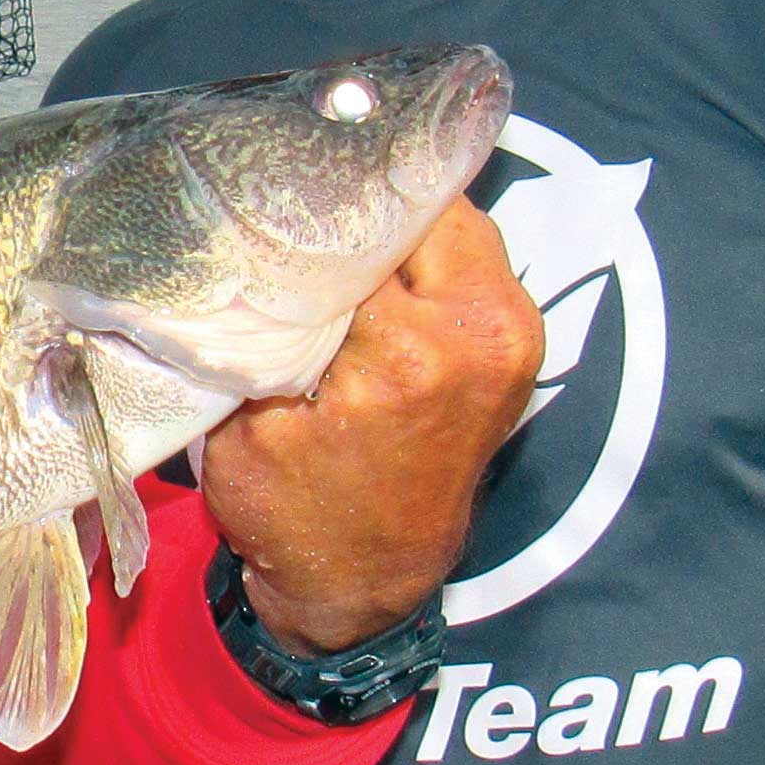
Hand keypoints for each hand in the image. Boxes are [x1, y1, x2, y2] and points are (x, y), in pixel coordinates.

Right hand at [201, 197, 541, 653]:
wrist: (359, 583)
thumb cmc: (295, 510)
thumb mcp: (249, 414)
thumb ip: (260, 319)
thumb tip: (248, 228)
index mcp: (415, 349)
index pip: (364, 215)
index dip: (310, 190)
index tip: (264, 181)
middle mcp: (483, 331)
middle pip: (419, 203)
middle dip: (355, 196)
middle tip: (292, 191)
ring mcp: (513, 335)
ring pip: (447, 223)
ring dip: (390, 221)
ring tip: (326, 226)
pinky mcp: (516, 341)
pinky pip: (464, 259)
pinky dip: (417, 252)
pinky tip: (366, 263)